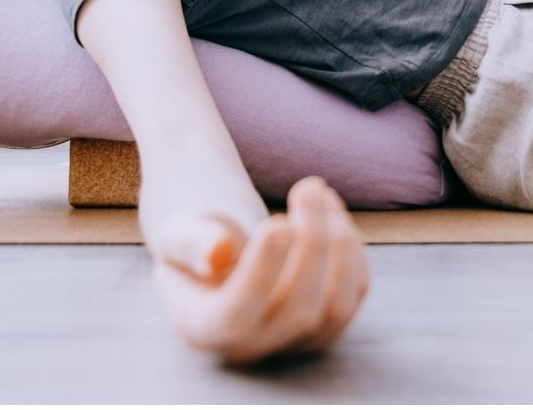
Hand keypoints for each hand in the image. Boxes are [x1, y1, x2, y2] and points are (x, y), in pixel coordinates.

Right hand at [151, 175, 370, 365]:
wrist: (219, 243)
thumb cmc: (195, 233)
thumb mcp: (179, 230)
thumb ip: (192, 242)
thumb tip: (217, 253)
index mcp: (204, 327)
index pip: (236, 316)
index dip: (262, 272)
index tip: (277, 221)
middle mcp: (251, 347)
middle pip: (298, 312)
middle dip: (313, 243)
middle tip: (308, 186)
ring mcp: (293, 341)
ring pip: (336, 306)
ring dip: (338, 241)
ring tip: (317, 191)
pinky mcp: (326, 324)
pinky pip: (354, 293)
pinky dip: (350, 246)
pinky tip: (330, 209)